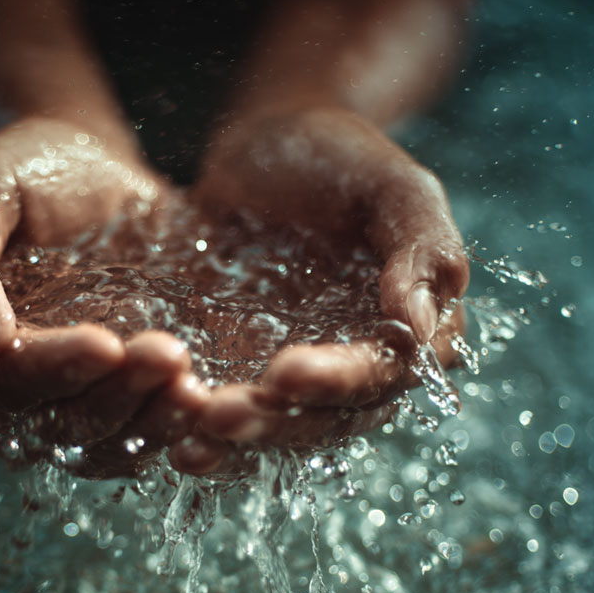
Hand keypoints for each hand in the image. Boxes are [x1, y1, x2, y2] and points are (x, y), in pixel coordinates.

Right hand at [0, 117, 207, 477]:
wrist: (94, 175)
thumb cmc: (27, 173)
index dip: (49, 369)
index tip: (104, 342)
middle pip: (51, 427)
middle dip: (112, 396)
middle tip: (168, 355)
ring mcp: (58, 409)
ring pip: (97, 446)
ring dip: (148, 423)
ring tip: (193, 388)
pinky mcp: (114, 409)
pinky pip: (137, 442)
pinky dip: (171, 431)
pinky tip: (204, 403)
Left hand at [169, 107, 469, 474]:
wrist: (264, 147)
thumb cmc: (337, 156)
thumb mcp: (392, 184)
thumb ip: (423, 247)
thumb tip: (419, 328)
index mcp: (411, 328)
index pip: (386, 374)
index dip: (340, 382)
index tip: (288, 373)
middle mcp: (361, 367)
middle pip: (329, 419)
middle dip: (277, 422)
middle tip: (222, 412)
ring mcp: (302, 375)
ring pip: (280, 431)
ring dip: (237, 445)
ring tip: (189, 442)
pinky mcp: (247, 374)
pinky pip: (234, 416)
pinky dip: (206, 435)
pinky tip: (169, 441)